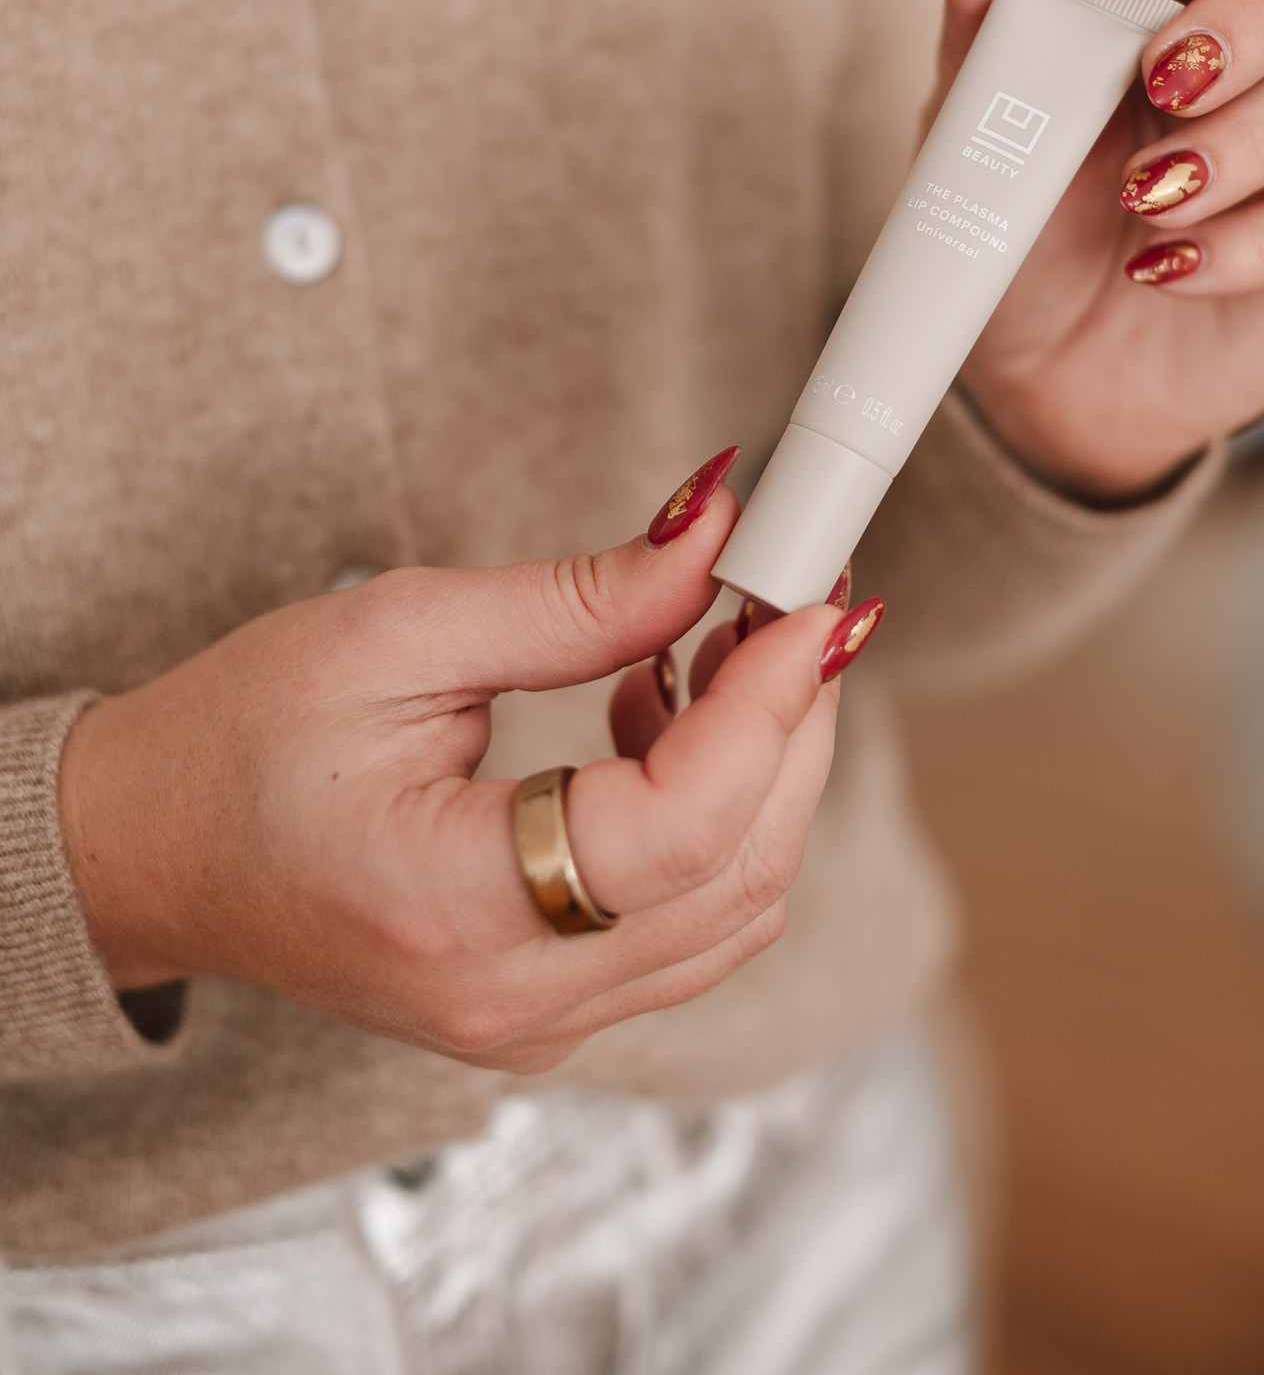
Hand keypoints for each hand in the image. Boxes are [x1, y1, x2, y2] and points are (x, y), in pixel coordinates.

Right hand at [58, 465, 849, 1075]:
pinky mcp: (548, 1005)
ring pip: (733, 908)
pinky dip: (718, 814)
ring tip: (722, 640)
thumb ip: (576, 600)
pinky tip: (667, 712)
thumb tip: (714, 537)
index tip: (812, 597)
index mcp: (449, 908)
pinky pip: (688, 924)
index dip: (768, 707)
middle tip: (793, 592)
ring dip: (766, 766)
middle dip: (793, 723)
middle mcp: (509, 997)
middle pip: (738, 876)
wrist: (153, 851)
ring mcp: (534, 1022)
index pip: (677, 833)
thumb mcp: (399, 631)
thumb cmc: (240, 739)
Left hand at [913, 0, 1263, 499]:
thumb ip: (981, 25)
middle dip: (1251, 17)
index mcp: (1180, 0)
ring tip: (1147, 199)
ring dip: (1237, 146)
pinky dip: (1250, 242)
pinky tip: (1172, 269)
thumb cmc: (1027, 232)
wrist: (1038, 375)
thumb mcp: (985, 133)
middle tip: (1165, 78)